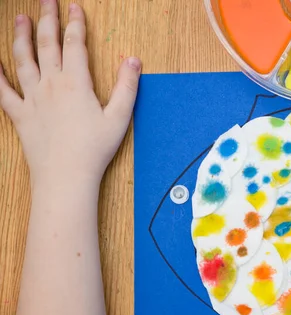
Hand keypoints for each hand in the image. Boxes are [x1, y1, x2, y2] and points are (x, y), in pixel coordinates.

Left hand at [0, 1, 140, 188]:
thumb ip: (127, 87)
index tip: (74, 8)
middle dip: (47, 20)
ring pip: (23, 59)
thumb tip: (133, 60)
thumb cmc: (94, 150)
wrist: (66, 176)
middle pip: (47, 44)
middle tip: (47, 1)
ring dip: (21, 36)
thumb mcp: (120, 118)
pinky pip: (2, 90)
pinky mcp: (20, 114)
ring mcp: (32, 98)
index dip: (75, 23)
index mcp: (76, 83)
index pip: (75, 44)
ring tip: (20, 18)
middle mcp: (50, 85)